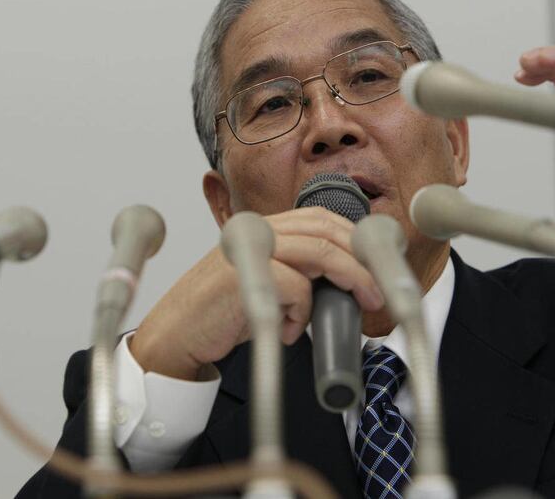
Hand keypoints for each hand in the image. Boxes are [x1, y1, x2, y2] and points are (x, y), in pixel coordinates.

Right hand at [128, 207, 384, 379]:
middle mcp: (257, 230)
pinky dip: (300, 316)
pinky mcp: (244, 274)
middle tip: (378, 293)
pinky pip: (297, 289)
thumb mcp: (265, 281)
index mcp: (264, 227)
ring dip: (349, 282)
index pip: (321, 219)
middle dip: (362, 261)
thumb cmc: (221, 312)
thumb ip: (297, 269)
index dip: (355, 240)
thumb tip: (351, 279)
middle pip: (327, 232)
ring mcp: (249, 248)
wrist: (176, 335)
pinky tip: (285, 332)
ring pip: (321, 255)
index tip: (377, 266)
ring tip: (357, 308)